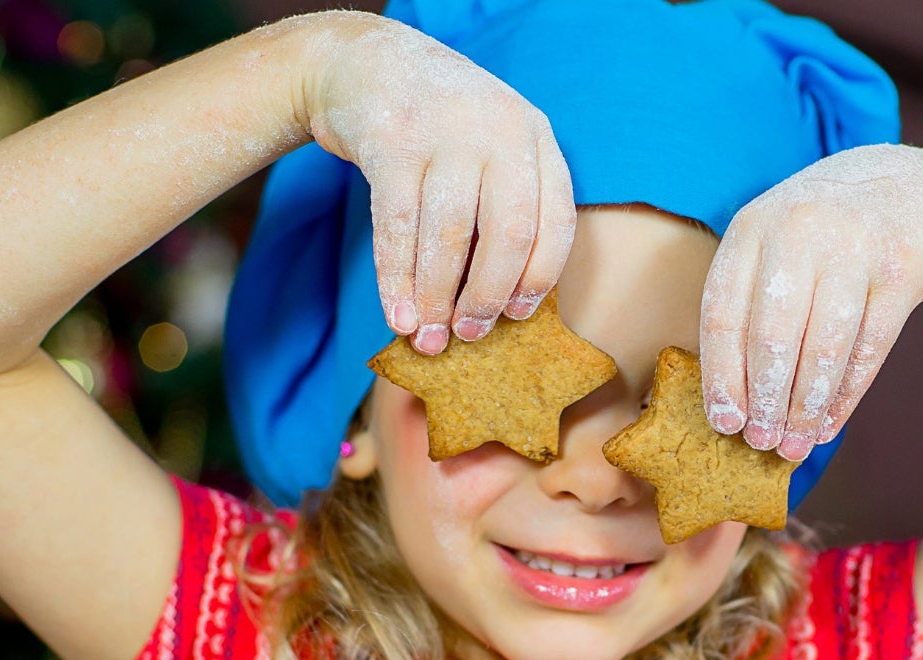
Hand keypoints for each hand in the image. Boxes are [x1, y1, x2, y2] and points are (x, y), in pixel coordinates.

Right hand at [304, 17, 576, 354]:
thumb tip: (502, 304)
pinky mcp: (392, 140)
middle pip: (508, 234)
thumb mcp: (490, 144)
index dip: (538, 278)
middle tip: (468, 335)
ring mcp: (445, 132)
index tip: (515, 316)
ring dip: (435, 298)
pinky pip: (397, 227)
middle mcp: (499, 129)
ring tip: (426, 336)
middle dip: (487, 296)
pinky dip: (395, 279)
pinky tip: (396, 313)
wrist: (366, 61)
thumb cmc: (438, 128)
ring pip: (449, 236)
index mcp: (535, 135)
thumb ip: (507, 203)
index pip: (556, 221)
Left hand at [698, 145, 922, 459]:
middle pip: (774, 334)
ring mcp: (855, 247)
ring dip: (807, 405)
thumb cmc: (819, 236)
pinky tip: (829, 424)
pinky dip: (847, 393)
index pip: (725, 313)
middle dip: (766, 399)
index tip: (725, 423)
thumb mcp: (772, 245)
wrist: (905, 187)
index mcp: (752, 227)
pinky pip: (870, 346)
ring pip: (825, 345)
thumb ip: (748, 305)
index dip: (722, 375)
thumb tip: (732, 404)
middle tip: (761, 442)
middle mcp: (799, 231)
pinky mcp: (901, 270)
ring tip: (795, 445)